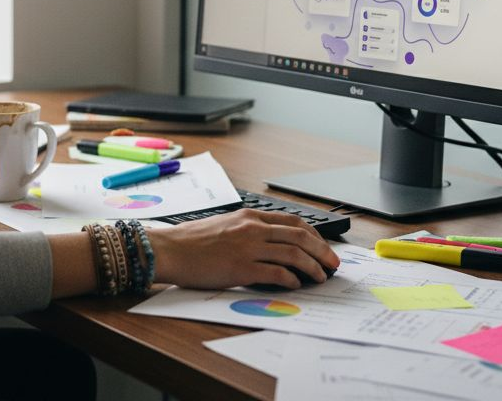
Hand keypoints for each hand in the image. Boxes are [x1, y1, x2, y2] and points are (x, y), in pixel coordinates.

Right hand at [147, 209, 340, 289]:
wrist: (169, 249)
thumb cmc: (190, 241)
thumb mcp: (223, 224)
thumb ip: (246, 230)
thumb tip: (268, 244)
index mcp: (248, 216)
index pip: (291, 221)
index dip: (313, 234)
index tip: (322, 245)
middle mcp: (252, 229)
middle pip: (299, 237)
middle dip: (322, 251)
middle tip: (333, 263)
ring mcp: (248, 248)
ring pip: (293, 254)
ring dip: (312, 267)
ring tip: (320, 277)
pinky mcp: (241, 268)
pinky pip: (276, 273)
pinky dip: (290, 279)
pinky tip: (295, 285)